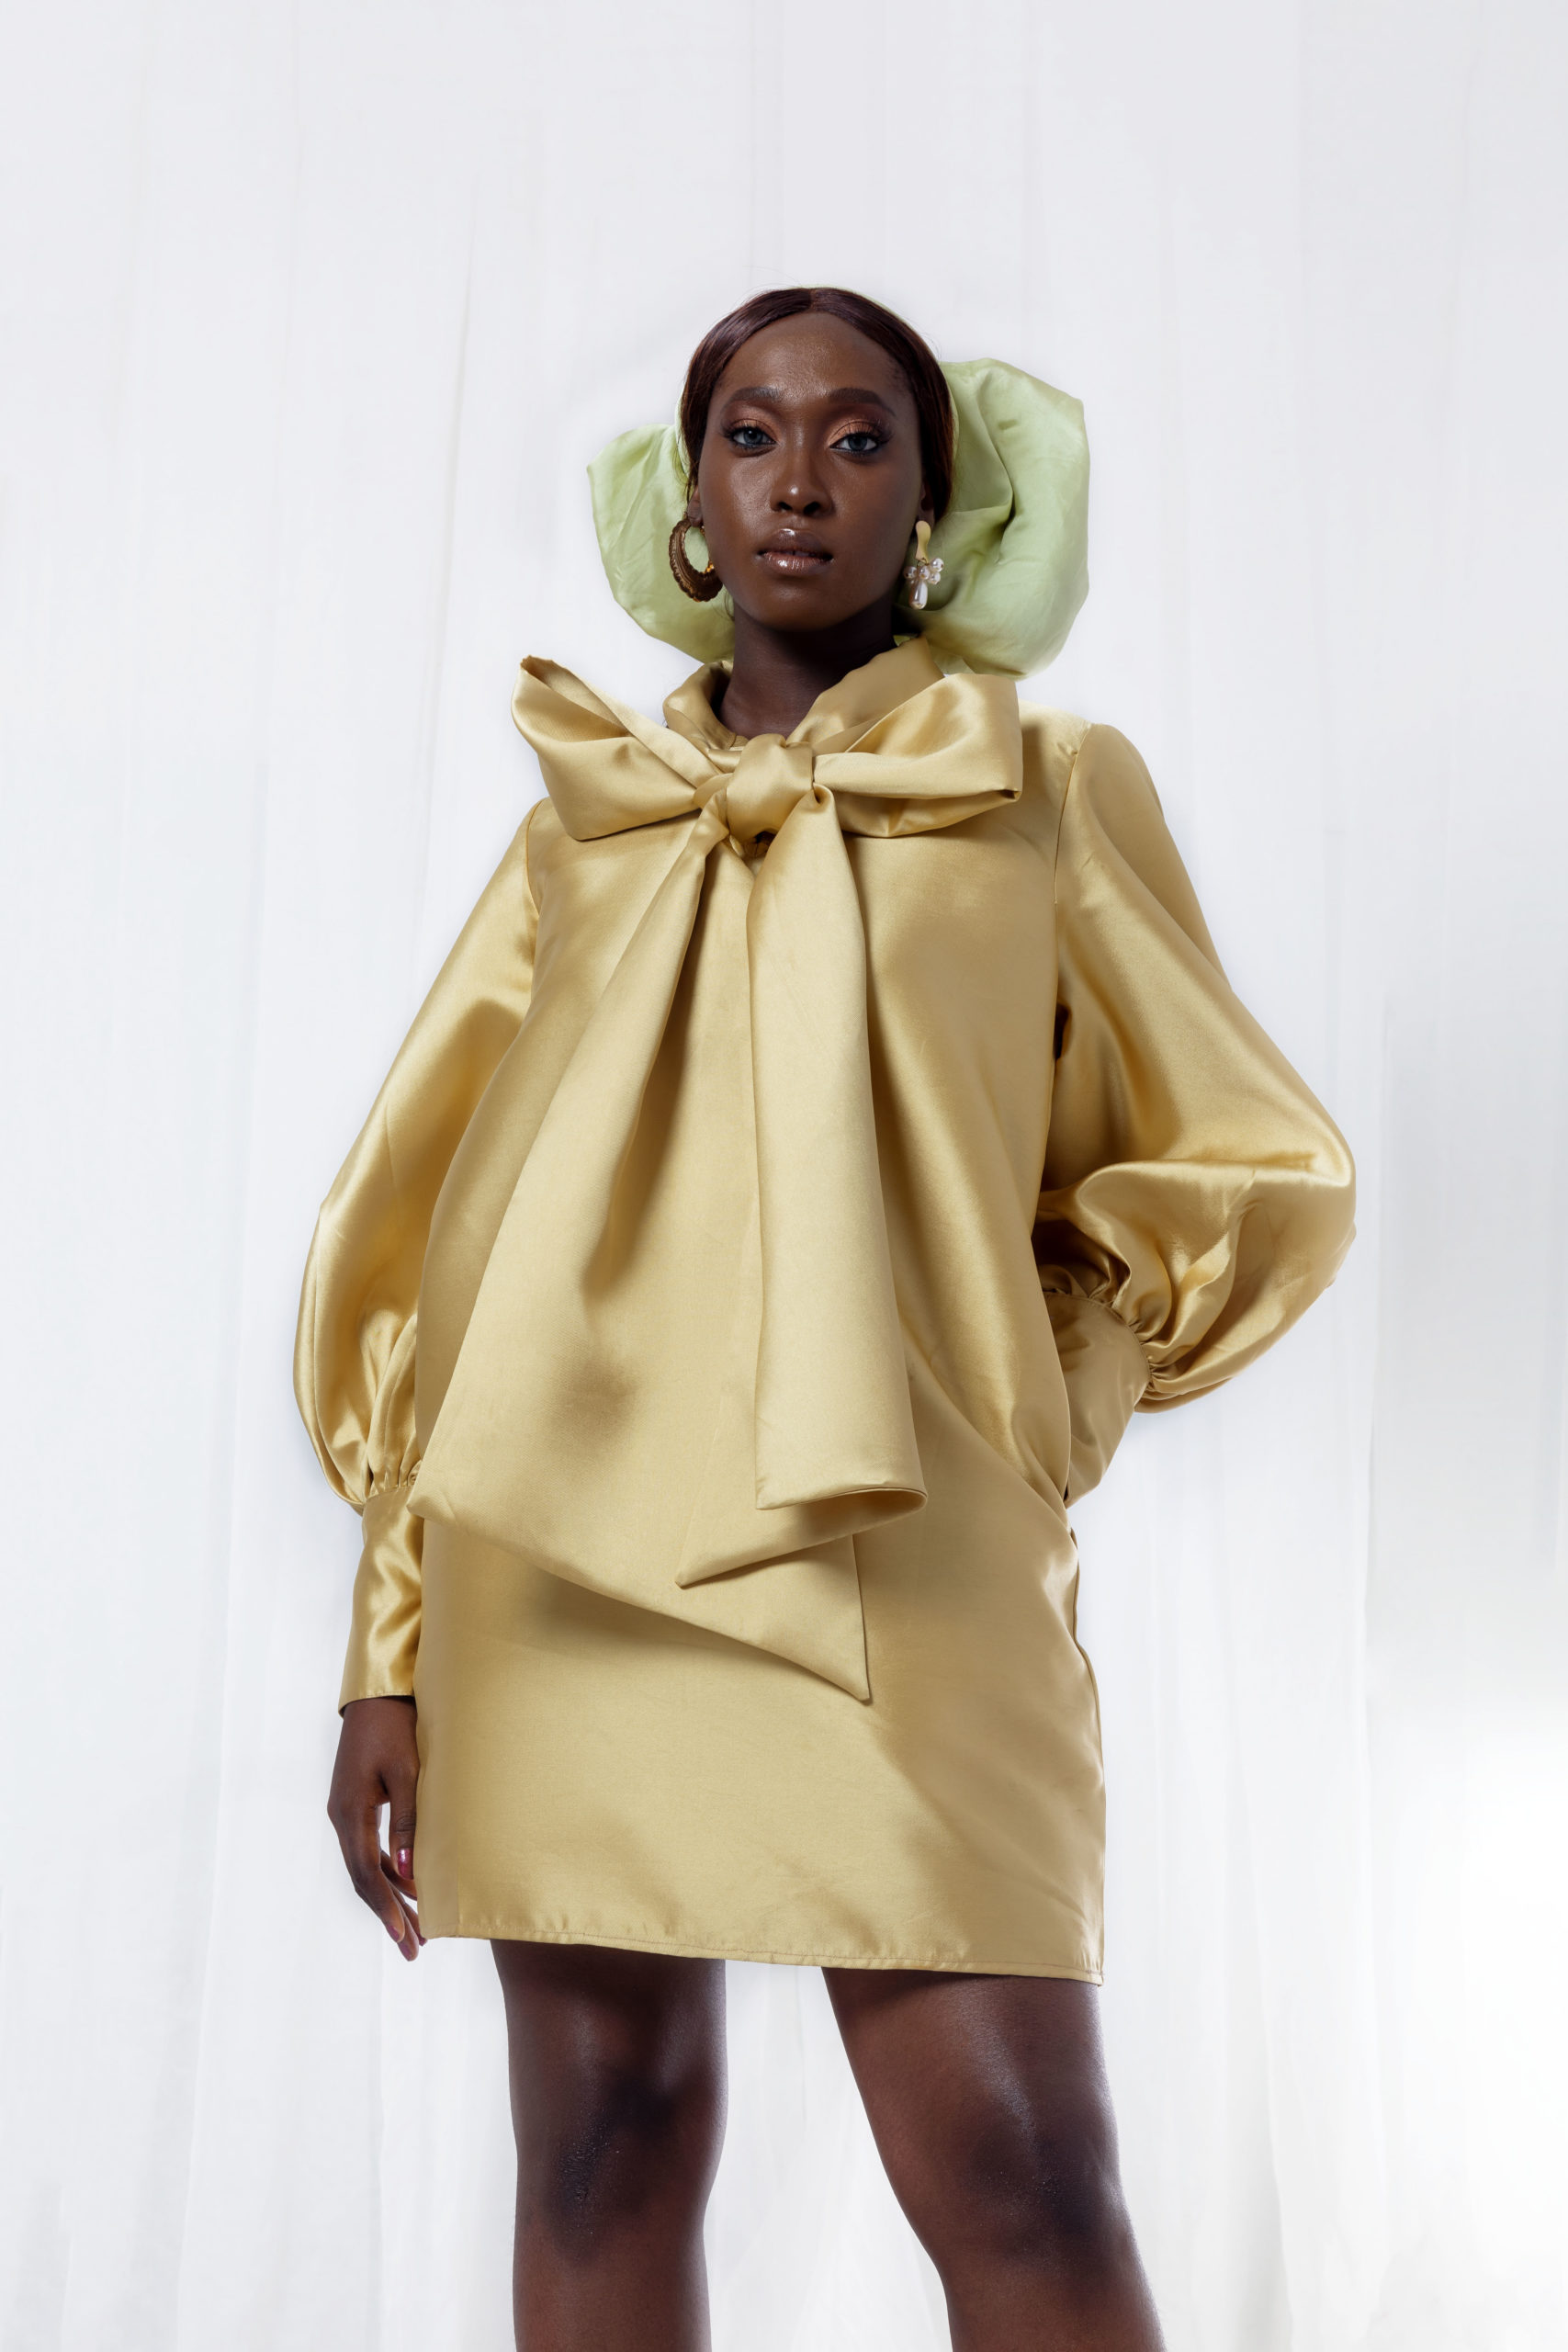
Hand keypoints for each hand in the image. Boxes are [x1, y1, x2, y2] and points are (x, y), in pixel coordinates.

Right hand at [328, 1696, 424, 1960]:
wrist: (378, 1694)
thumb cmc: (396, 1728)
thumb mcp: (407, 1774)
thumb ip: (409, 1822)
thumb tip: (410, 1872)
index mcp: (349, 1813)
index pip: (368, 1873)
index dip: (386, 1907)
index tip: (405, 1935)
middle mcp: (342, 1817)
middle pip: (365, 1878)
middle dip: (390, 1913)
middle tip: (414, 1949)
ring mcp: (347, 1812)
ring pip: (367, 1866)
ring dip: (391, 1895)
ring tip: (417, 1927)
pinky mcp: (357, 1804)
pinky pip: (370, 1847)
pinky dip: (390, 1870)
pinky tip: (409, 1886)